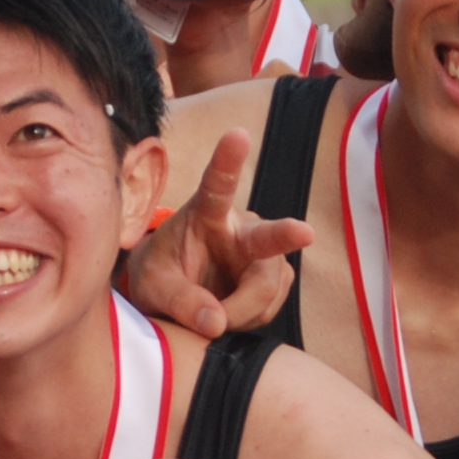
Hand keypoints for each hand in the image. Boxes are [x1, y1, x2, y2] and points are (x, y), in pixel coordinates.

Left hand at [121, 125, 312, 339]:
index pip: (216, 186)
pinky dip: (246, 320)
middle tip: (304, 232)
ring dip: (238, 312)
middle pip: (267, 237)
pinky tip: (228, 314)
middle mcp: (241, 228)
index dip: (228, 161)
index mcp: (205, 214)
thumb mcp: (154, 286)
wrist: (173, 289)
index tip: (237, 134)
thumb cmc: (160, 274)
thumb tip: (216, 324)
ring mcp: (264, 254)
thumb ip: (180, 301)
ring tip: (209, 314)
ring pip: (265, 288)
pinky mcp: (275, 278)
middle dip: (286, 233)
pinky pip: (269, 307)